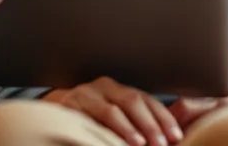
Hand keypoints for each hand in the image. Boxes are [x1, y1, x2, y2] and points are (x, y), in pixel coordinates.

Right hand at [43, 77, 182, 145]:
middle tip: (162, 143)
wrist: (51, 114)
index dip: (163, 117)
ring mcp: (84, 95)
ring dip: (127, 129)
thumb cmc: (90, 119)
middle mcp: (101, 87)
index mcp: (117, 88)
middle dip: (150, 123)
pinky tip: (109, 142)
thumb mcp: (115, 115)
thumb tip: (170, 132)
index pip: (146, 99)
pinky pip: (88, 120)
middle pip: (131, 101)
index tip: (176, 136)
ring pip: (110, 110)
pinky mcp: (68, 108)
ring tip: (140, 143)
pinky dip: (102, 132)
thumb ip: (137, 121)